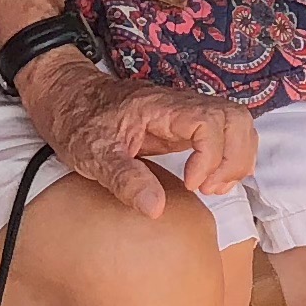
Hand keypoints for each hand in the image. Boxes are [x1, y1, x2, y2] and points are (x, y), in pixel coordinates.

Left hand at [15, 49, 255, 213]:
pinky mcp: (185, 124)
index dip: (212, 157)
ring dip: (237, 158)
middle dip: (235, 158)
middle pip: (237, 118)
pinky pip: (225, 132)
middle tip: (209, 188)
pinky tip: (211, 180)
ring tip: (213, 187)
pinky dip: (230, 156)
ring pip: (237, 123)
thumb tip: (156, 209)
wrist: (68, 96)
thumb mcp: (93, 153)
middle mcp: (182, 105)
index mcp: (162, 107)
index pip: (212, 121)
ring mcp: (186, 113)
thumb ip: (125, 179)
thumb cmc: (78, 120)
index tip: (192, 185)